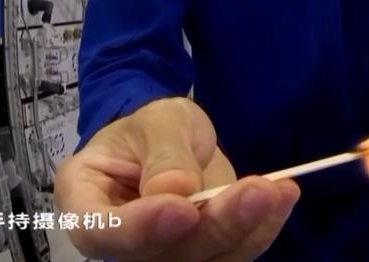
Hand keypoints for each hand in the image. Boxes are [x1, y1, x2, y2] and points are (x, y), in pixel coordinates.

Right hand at [54, 97, 298, 260]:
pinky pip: (233, 253)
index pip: (101, 231)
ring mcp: (163, 252)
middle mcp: (120, 240)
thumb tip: (174, 191)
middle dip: (214, 226)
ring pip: (203, 260)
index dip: (141, 229)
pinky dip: (262, 229)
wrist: (172, 139)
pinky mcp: (203, 253)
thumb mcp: (158, 120)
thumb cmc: (151, 128)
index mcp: (86, 201)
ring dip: (245, 230)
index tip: (182, 209)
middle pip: (162, 254)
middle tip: (257, 191)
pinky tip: (282, 197)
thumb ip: (164, 153)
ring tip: (277, 191)